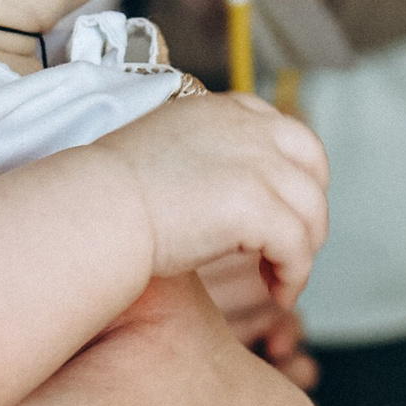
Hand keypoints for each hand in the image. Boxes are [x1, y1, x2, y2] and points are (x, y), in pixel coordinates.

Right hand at [91, 93, 328, 300]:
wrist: (92, 210)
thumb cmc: (106, 195)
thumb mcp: (162, 152)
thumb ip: (200, 159)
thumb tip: (213, 194)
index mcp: (222, 110)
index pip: (285, 132)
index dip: (295, 174)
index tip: (284, 208)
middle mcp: (246, 129)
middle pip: (313, 166)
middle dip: (310, 210)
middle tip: (290, 249)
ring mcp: (256, 164)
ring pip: (311, 212)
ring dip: (303, 251)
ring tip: (280, 281)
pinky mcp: (256, 206)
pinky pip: (298, 247)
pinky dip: (294, 276)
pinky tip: (277, 294)